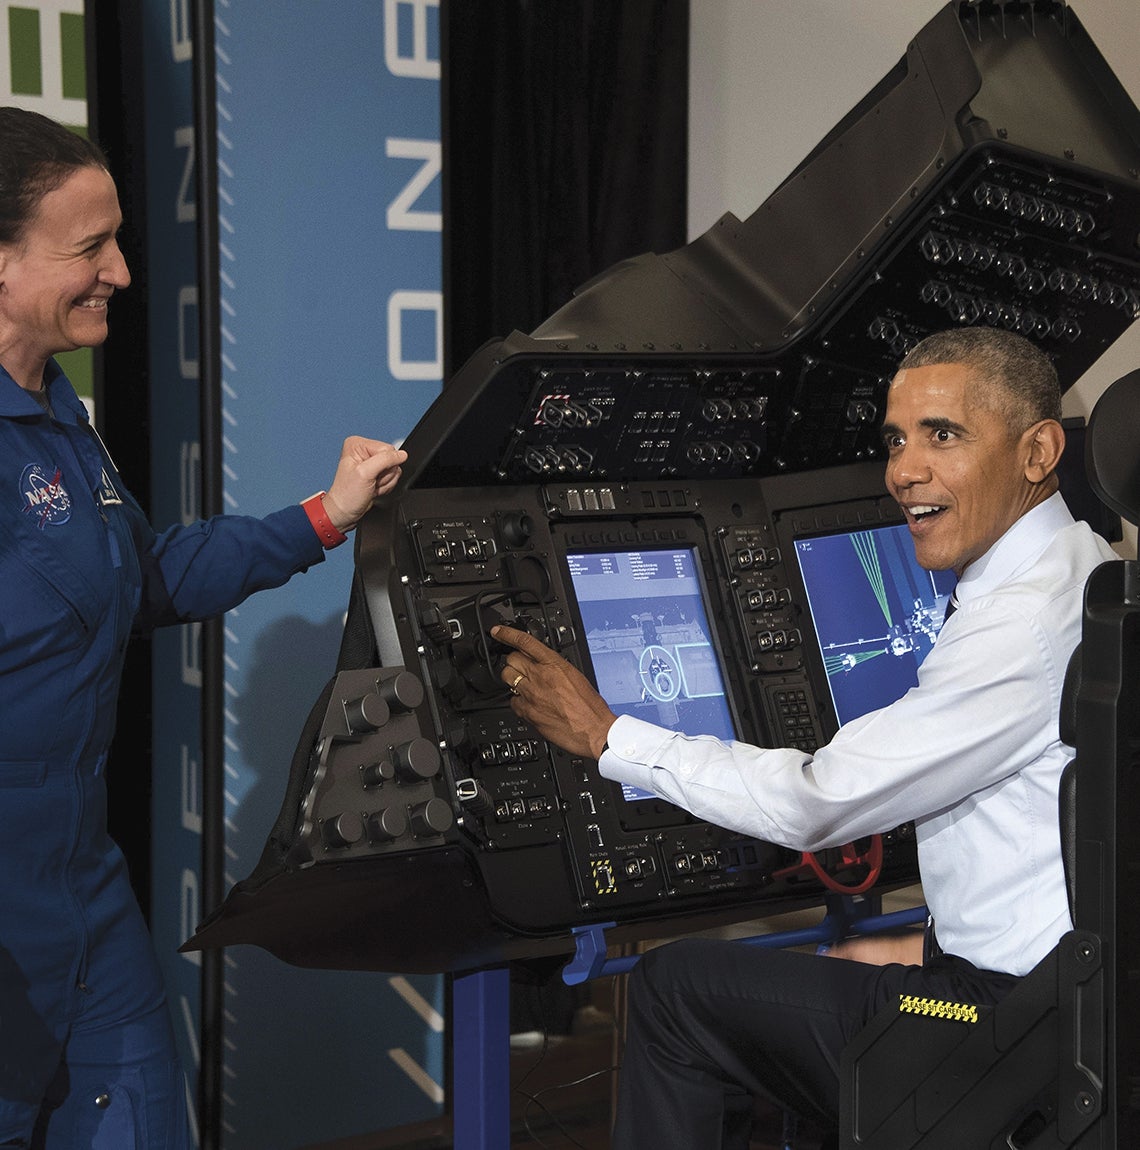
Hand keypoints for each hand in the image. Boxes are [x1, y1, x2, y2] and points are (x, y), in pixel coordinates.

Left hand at [322, 437, 407, 531]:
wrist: (345, 511)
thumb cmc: (347, 495)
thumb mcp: (365, 473)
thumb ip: (385, 460)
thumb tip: (402, 455)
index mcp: (357, 444)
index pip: (387, 449)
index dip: (384, 465)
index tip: (371, 475)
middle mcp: (364, 450)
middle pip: (392, 459)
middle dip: (384, 475)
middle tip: (370, 482)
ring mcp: (371, 462)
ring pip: (394, 469)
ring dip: (384, 482)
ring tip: (370, 486)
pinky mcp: (376, 472)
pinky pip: (392, 477)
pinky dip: (385, 486)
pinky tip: (373, 488)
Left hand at [492, 625, 615, 759]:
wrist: (593, 730)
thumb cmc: (590, 707)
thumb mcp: (575, 676)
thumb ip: (555, 668)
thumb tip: (544, 666)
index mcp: (555, 664)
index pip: (525, 642)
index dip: (507, 634)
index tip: (497, 631)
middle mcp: (540, 676)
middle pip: (511, 659)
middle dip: (514, 661)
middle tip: (521, 667)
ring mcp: (531, 694)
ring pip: (508, 678)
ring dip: (513, 679)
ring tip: (525, 686)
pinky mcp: (527, 712)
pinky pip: (512, 701)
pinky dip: (517, 701)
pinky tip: (528, 704)